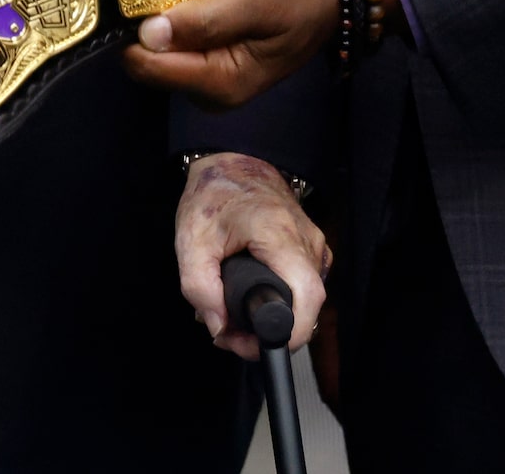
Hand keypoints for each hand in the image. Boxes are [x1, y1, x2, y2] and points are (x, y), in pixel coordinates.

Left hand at [123, 0, 337, 106]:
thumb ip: (203, 22)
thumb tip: (149, 36)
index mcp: (223, 83)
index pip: (152, 69)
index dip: (135, 34)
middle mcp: (215, 89)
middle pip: (153, 61)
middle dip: (149, 24)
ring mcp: (216, 74)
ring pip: (164, 48)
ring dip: (164, 15)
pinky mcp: (218, 57)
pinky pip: (181, 39)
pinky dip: (179, 15)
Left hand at [174, 153, 331, 360]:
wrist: (235, 160)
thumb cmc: (215, 194)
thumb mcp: (191, 239)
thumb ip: (199, 287)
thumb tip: (220, 327)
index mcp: (280, 235)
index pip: (306, 296)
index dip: (289, 331)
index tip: (259, 345)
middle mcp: (306, 242)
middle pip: (303, 307)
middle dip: (266, 332)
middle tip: (228, 332)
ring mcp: (313, 246)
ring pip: (301, 300)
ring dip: (267, 316)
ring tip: (229, 312)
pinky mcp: (310, 251)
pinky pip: (299, 287)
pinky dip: (274, 299)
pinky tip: (246, 296)